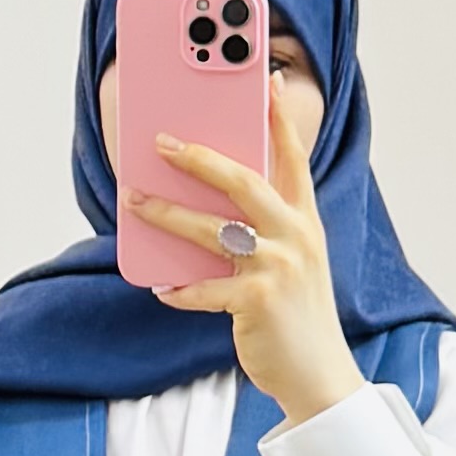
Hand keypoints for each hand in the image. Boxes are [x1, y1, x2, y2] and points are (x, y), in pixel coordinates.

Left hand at [131, 71, 360, 429]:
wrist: (321, 376)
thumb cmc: (296, 313)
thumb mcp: (291, 262)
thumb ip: (261, 229)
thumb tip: (203, 203)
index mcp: (305, 221)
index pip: (292, 158)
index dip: (278, 117)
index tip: (265, 79)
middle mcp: (297, 236)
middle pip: (244, 180)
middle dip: (198, 157)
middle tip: (160, 142)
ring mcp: (279, 267)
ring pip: (212, 228)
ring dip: (166, 214)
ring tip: (134, 202)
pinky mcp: (258, 301)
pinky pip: (204, 287)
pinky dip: (178, 289)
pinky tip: (160, 287)